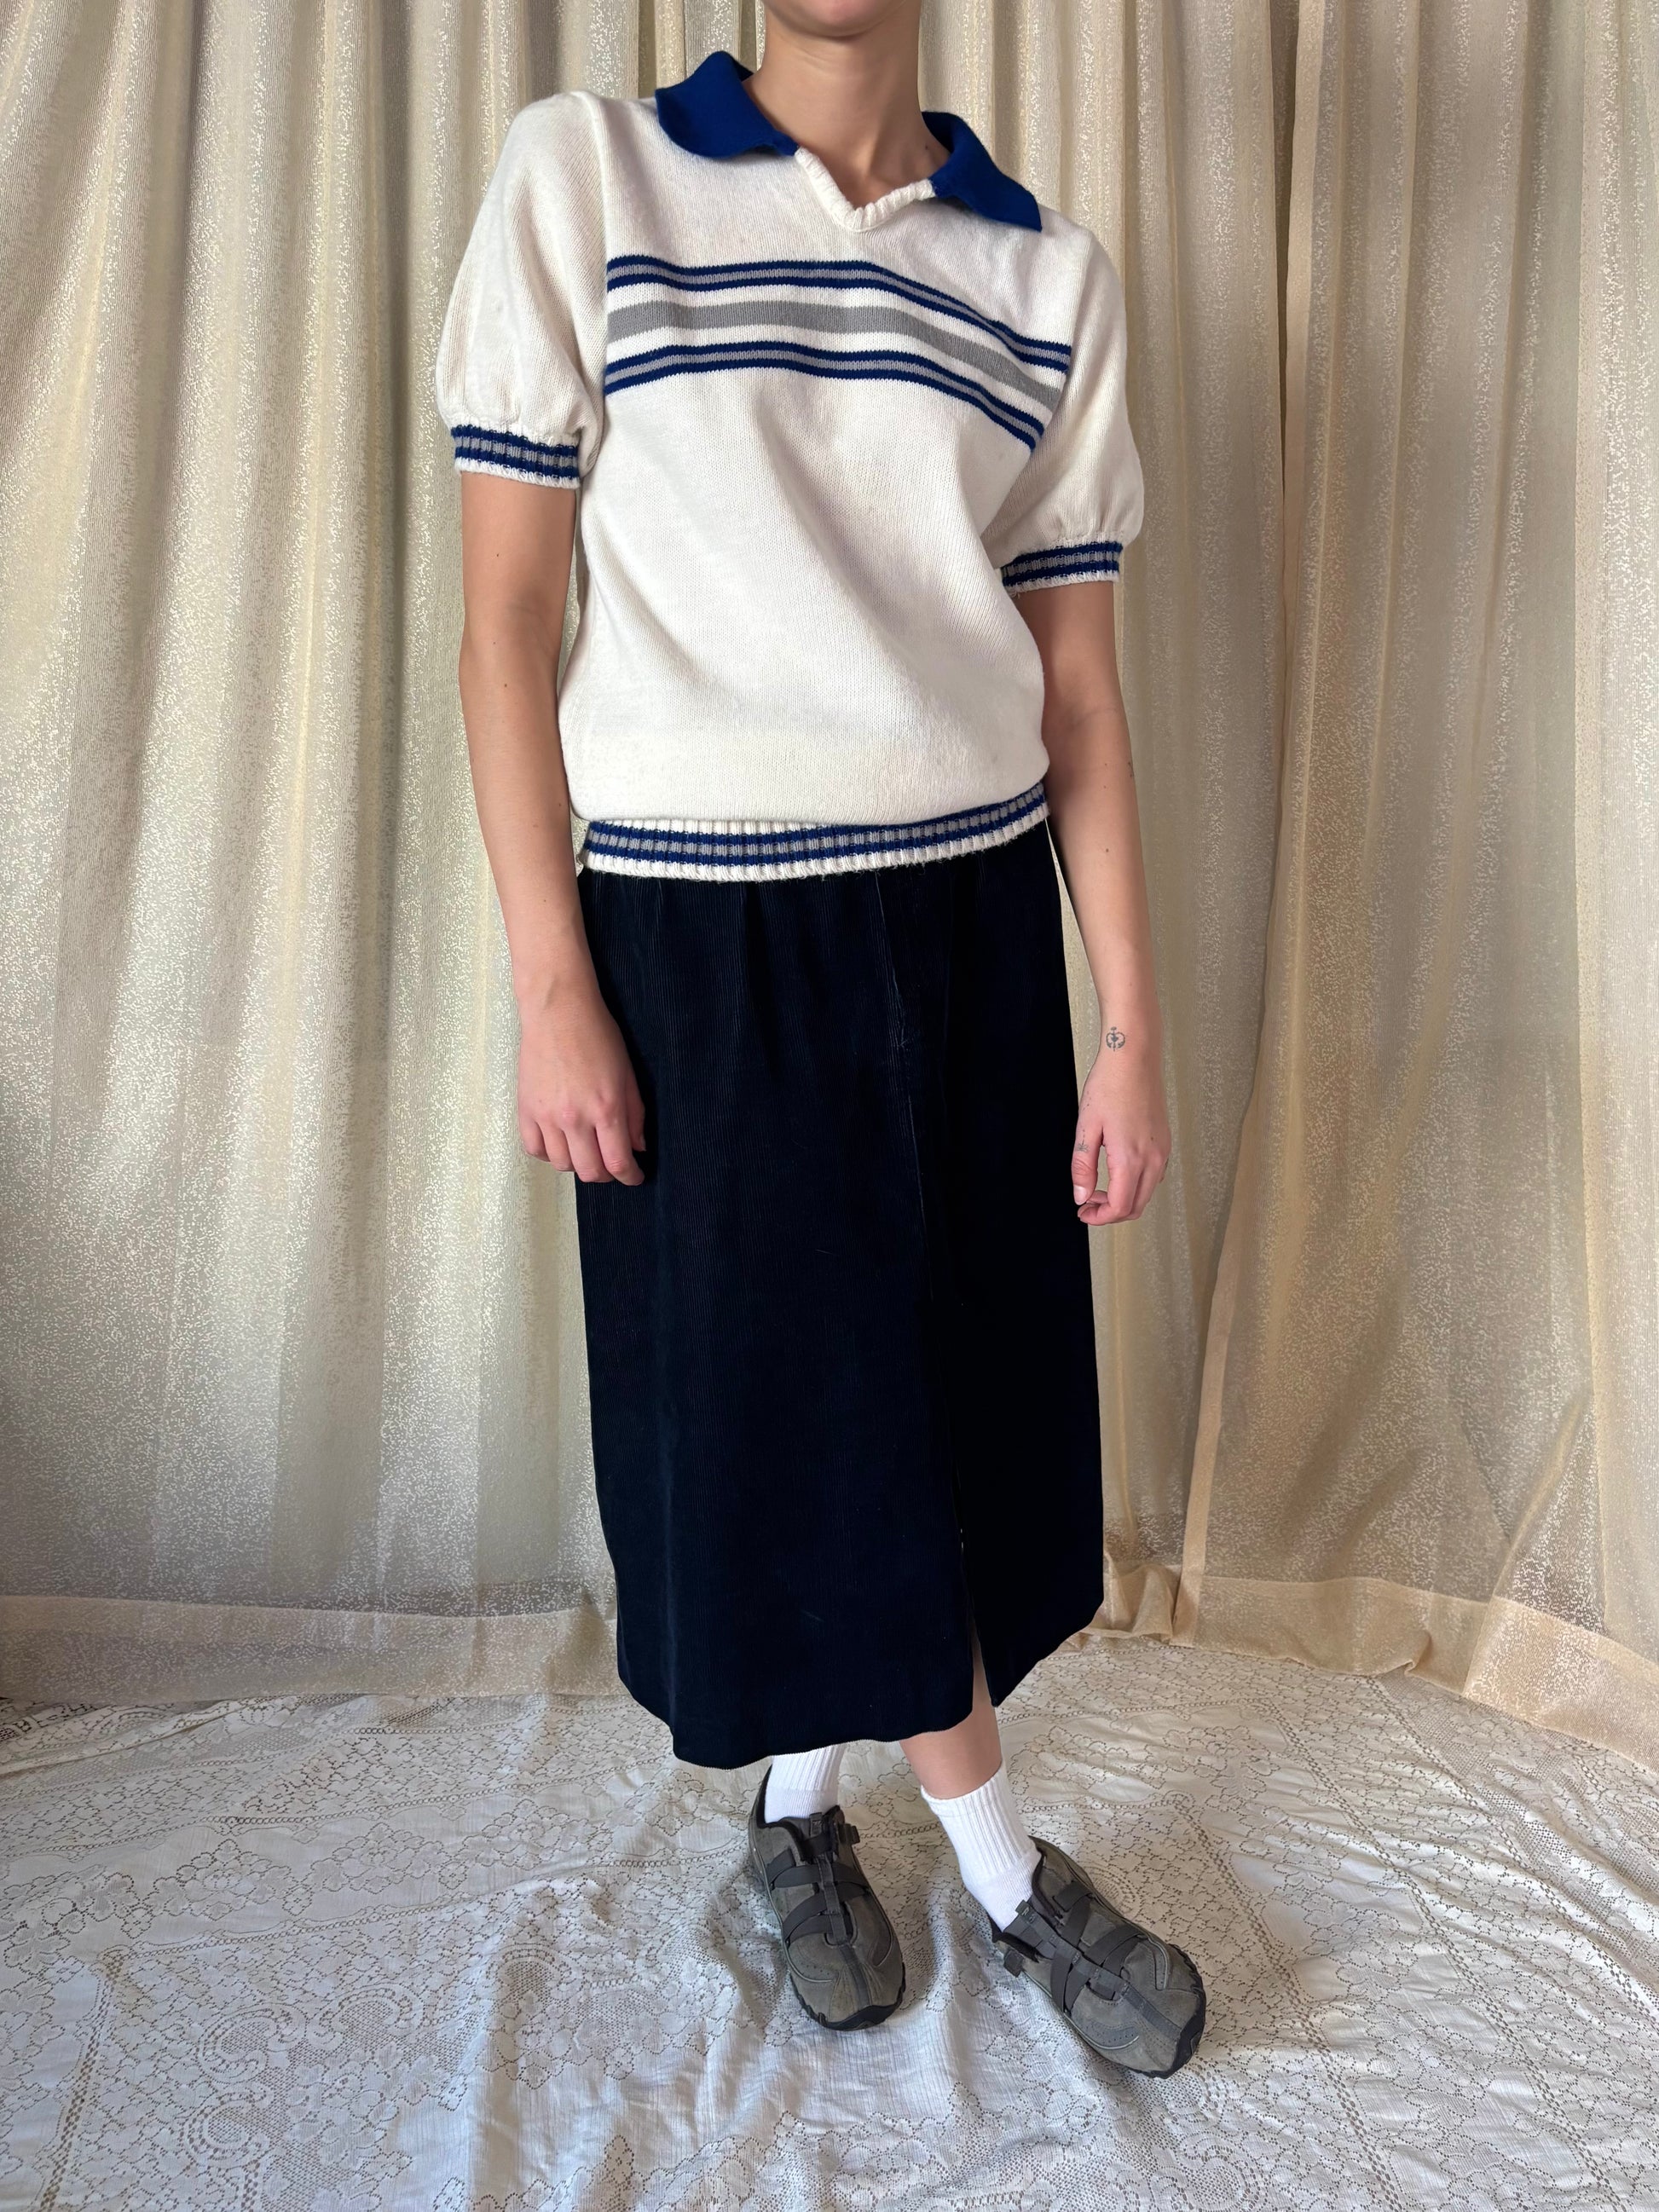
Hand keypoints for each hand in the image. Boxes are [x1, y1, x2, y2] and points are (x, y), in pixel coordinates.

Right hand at [516, 977, 646, 1183]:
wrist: (558, 1010)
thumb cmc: (597, 1035)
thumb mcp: (627, 1073)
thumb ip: (635, 1114)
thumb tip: (637, 1147)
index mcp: (605, 1108)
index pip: (618, 1162)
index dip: (629, 1176)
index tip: (634, 1177)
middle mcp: (574, 1118)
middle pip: (589, 1171)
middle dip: (606, 1175)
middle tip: (612, 1165)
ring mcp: (546, 1116)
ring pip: (562, 1165)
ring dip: (578, 1164)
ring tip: (586, 1150)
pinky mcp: (526, 1109)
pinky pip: (534, 1149)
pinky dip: (549, 1154)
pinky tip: (560, 1143)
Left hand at [1070, 1034, 1169, 1224]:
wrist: (1134, 1057)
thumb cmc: (1109, 1085)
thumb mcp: (1086, 1127)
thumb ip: (1082, 1166)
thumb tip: (1080, 1195)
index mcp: (1131, 1158)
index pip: (1120, 1207)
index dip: (1100, 1217)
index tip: (1082, 1212)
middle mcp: (1153, 1159)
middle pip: (1137, 1207)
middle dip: (1111, 1213)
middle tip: (1087, 1203)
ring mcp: (1162, 1151)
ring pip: (1147, 1193)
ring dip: (1124, 1199)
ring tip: (1098, 1188)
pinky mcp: (1165, 1142)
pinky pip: (1153, 1176)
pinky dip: (1136, 1185)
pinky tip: (1116, 1172)